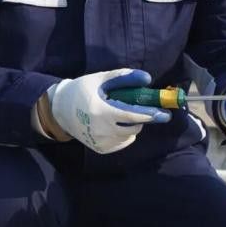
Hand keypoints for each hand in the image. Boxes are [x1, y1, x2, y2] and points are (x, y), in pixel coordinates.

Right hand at [48, 68, 169, 153]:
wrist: (60, 111)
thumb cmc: (82, 90)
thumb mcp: (101, 79)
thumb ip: (124, 77)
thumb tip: (147, 78)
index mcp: (100, 111)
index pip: (131, 115)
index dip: (149, 115)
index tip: (165, 114)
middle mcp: (101, 130)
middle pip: (134, 126)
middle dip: (141, 117)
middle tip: (136, 107)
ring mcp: (100, 142)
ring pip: (129, 135)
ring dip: (132, 125)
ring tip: (119, 114)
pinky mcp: (101, 149)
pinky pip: (123, 142)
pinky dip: (124, 133)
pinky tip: (113, 124)